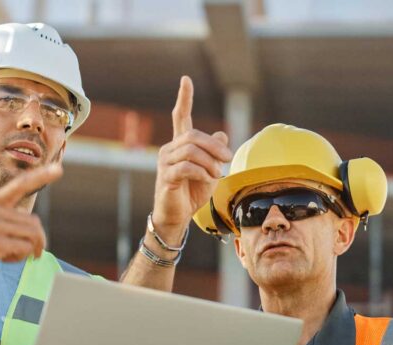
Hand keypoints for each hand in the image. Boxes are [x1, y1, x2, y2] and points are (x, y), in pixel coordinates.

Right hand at [0, 164, 61, 311]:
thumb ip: (5, 219)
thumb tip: (33, 227)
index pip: (20, 185)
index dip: (41, 176)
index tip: (59, 169)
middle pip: (34, 222)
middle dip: (37, 241)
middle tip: (30, 253)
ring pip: (32, 235)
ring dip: (28, 250)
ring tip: (11, 255)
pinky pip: (24, 248)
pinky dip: (20, 258)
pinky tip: (4, 260)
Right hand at [151, 76, 232, 244]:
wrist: (177, 216)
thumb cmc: (192, 193)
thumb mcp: (210, 171)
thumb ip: (214, 153)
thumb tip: (222, 135)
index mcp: (180, 145)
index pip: (181, 117)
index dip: (184, 98)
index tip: (186, 79)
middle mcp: (169, 149)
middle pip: (193, 135)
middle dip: (214, 146)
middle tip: (228, 160)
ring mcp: (165, 162)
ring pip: (191, 150)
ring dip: (210, 162)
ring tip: (218, 174)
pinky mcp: (166, 176)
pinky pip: (187, 167)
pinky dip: (202, 172)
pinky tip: (208, 180)